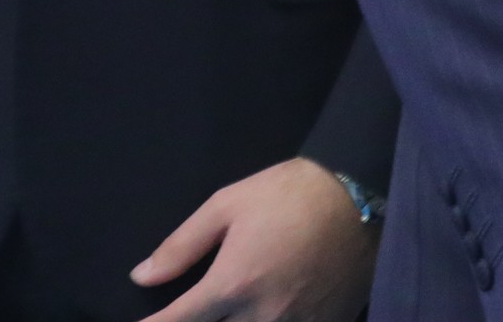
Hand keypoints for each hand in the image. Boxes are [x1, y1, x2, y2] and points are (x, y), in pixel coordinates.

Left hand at [130, 158, 376, 321]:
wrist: (360, 194)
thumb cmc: (288, 194)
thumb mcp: (228, 204)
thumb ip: (182, 245)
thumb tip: (142, 277)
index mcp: (232, 284)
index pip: (179, 321)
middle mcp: (260, 315)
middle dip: (202, 321)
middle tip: (202, 306)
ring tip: (234, 307)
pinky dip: (273, 321)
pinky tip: (268, 311)